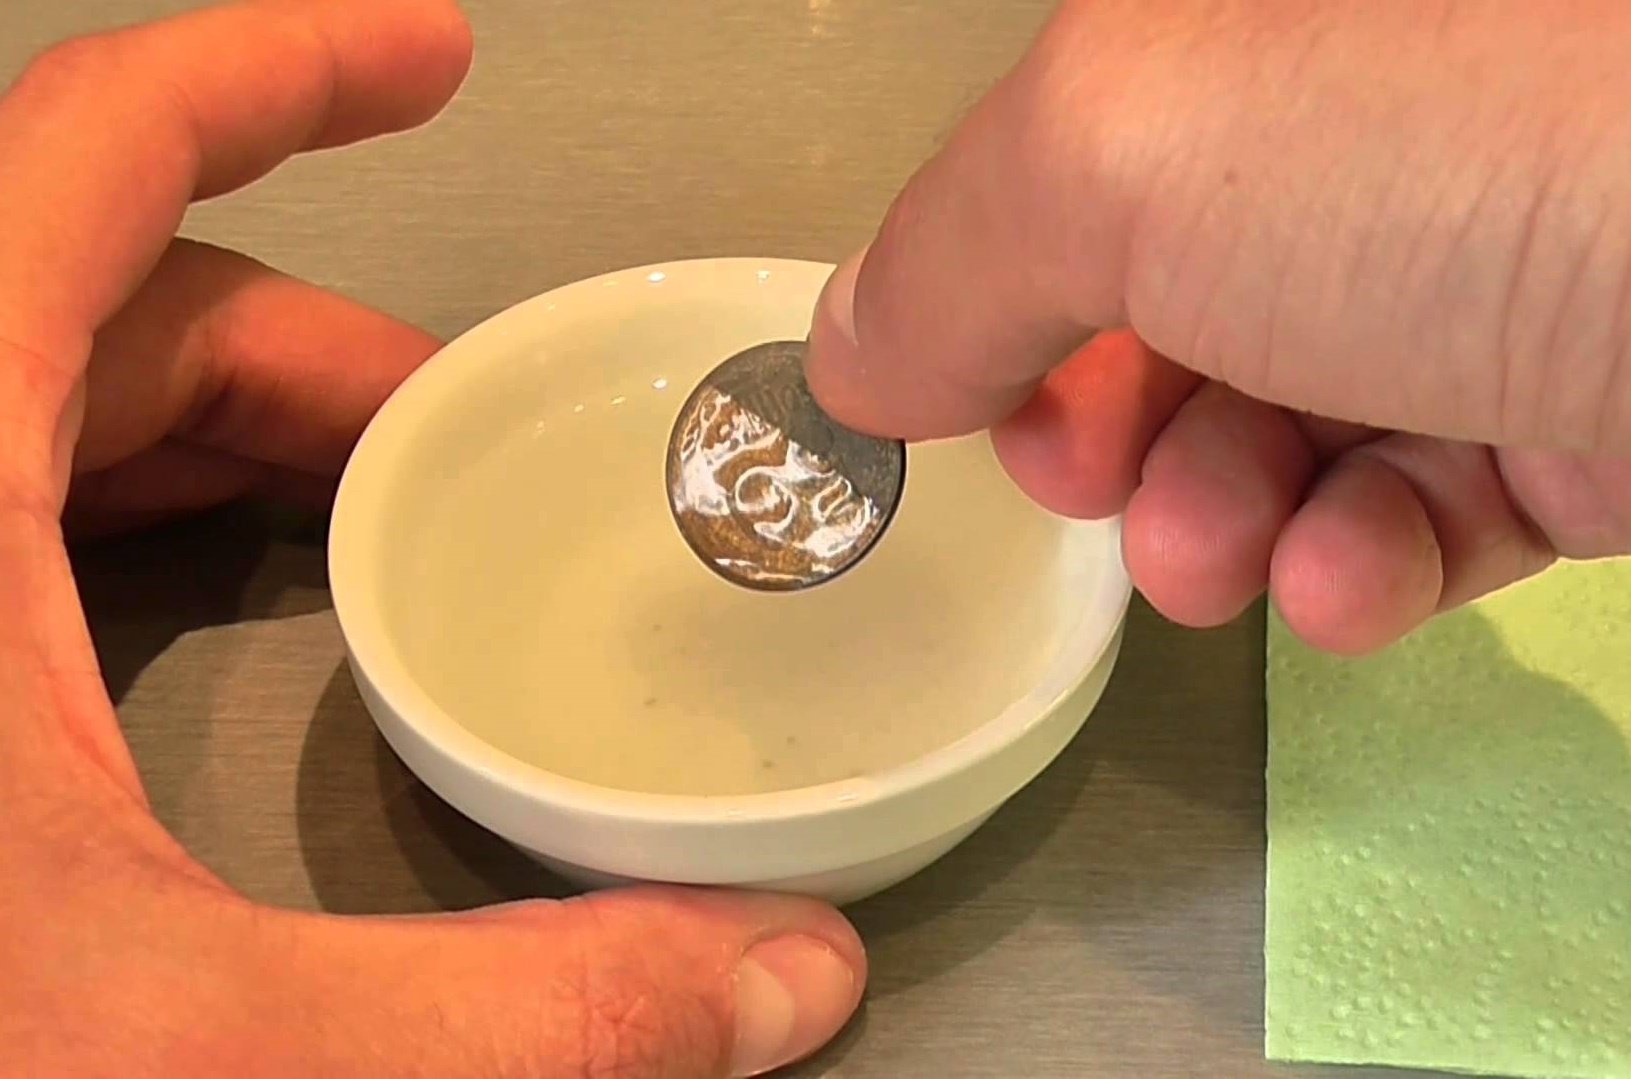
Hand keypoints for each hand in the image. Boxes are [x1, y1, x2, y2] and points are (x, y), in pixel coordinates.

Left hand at [0, 2, 861, 1074]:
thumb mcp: (201, 1058)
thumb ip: (521, 1015)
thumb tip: (782, 976)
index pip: (92, 159)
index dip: (283, 68)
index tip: (428, 54)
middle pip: (95, 290)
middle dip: (312, 334)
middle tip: (468, 423)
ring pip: (24, 387)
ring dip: (216, 411)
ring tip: (367, 495)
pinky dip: (115, 494)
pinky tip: (201, 585)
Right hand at [804, 0, 1630, 654]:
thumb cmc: (1456, 147)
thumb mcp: (1118, 150)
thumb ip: (953, 252)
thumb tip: (849, 352)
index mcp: (1255, 39)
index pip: (1082, 176)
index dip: (1007, 300)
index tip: (976, 410)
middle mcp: (1377, 139)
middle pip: (1182, 312)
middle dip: (1112, 430)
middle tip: (1100, 488)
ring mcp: (1493, 273)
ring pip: (1296, 424)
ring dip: (1224, 514)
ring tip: (1231, 553)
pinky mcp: (1592, 407)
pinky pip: (1437, 500)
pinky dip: (1367, 559)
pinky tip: (1352, 577)